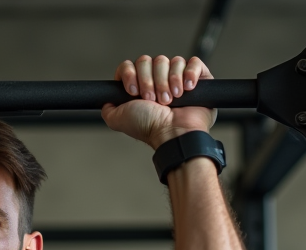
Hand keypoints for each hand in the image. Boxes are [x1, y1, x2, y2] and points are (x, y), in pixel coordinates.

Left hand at [102, 55, 216, 149]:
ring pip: (171, 61)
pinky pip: (193, 62)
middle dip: (150, 81)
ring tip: (171, 99)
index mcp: (141, 87)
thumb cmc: (150, 127)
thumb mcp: (118, 119)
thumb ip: (108, 108)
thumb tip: (107, 99)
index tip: (134, 92)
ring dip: (168, 81)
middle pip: (150, 60)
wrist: (173, 133)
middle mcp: (159, 80)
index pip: (133, 64)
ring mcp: (178, 78)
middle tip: (154, 99)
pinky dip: (189, 73)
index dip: (132, 75)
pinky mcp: (198, 78)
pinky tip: (186, 88)